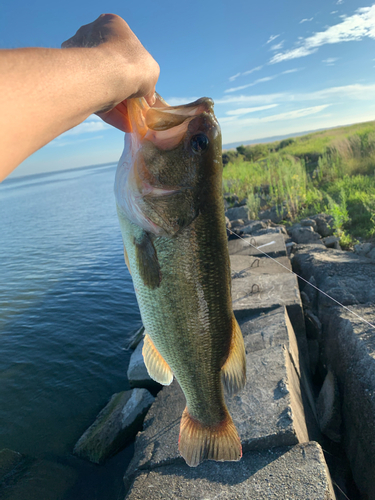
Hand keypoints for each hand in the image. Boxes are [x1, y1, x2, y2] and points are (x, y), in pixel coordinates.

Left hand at [62, 14, 159, 131]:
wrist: (104, 75)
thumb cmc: (131, 63)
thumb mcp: (151, 69)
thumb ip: (149, 81)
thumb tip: (148, 97)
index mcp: (109, 26)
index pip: (124, 47)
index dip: (136, 68)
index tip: (143, 85)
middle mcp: (90, 39)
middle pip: (112, 69)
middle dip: (125, 90)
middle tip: (137, 106)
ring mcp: (80, 62)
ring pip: (104, 87)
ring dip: (120, 106)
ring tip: (133, 121)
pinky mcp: (75, 84)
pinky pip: (96, 100)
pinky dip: (111, 114)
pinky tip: (125, 126)